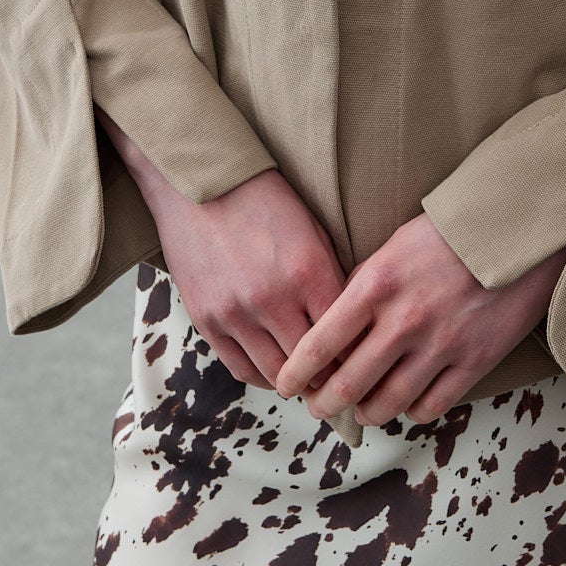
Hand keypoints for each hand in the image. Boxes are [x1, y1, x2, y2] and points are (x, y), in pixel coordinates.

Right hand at [95, 107, 349, 391]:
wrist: (199, 183)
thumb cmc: (265, 201)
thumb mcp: (313, 231)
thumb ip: (333, 279)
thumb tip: (357, 326)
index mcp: (308, 272)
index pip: (345, 337)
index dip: (359, 355)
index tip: (366, 362)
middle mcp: (272, 298)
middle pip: (313, 364)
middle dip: (332, 377)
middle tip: (344, 382)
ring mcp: (235, 312)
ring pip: (278, 374)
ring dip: (297, 382)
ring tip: (312, 380)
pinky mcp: (206, 318)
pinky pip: (240, 368)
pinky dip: (263, 376)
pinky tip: (277, 371)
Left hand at [273, 210, 565, 427]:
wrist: (514, 232)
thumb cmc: (446, 235)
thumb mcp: (391, 248)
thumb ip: (360, 288)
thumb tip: (331, 330)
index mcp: (376, 286)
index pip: (320, 344)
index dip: (295, 373)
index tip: (286, 385)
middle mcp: (404, 320)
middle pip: (348, 385)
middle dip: (325, 404)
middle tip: (319, 408)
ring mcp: (441, 344)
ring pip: (387, 404)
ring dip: (367, 414)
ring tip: (362, 411)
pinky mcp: (475, 361)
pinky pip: (431, 406)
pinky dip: (412, 411)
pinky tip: (407, 402)